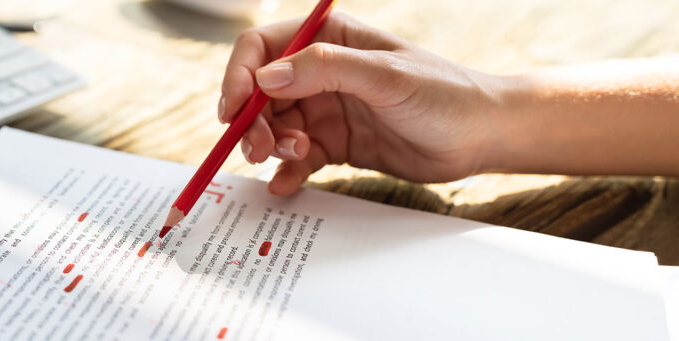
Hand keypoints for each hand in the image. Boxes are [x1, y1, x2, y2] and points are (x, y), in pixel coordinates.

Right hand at [221, 12, 504, 194]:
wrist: (481, 138)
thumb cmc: (444, 94)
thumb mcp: (384, 76)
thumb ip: (325, 69)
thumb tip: (266, 77)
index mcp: (329, 38)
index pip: (262, 47)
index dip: (239, 75)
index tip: (233, 109)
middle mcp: (320, 71)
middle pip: (260, 92)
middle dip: (252, 121)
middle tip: (259, 149)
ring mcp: (325, 108)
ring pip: (274, 126)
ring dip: (270, 145)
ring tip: (293, 158)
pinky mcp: (333, 144)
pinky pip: (295, 157)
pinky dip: (286, 172)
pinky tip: (287, 184)